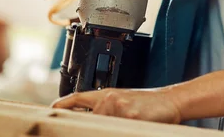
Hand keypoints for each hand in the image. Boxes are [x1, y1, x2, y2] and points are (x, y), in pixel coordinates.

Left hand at [51, 88, 182, 123]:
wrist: (171, 100)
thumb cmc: (150, 104)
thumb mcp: (124, 101)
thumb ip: (107, 109)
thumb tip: (92, 121)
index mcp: (106, 94)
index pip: (78, 98)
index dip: (63, 104)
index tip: (51, 110)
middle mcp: (109, 98)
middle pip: (89, 119)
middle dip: (93, 128)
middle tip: (109, 125)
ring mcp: (118, 107)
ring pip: (102, 126)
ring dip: (110, 128)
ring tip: (129, 119)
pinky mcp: (129, 116)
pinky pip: (118, 129)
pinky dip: (124, 129)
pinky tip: (133, 125)